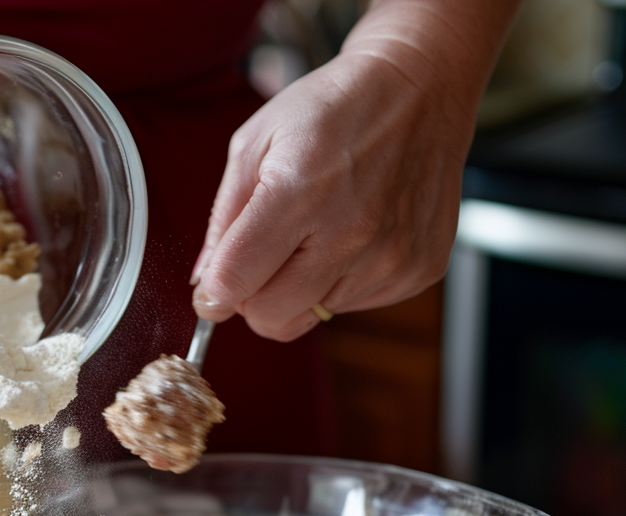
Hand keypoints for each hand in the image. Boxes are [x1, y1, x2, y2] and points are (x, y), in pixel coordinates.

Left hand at [191, 0, 520, 341]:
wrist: (420, 87)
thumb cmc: (333, 111)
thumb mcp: (255, 143)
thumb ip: (223, 220)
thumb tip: (205, 283)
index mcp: (300, 191)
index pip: (235, 281)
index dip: (213, 294)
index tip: (212, 289)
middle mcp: (349, 231)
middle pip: (272, 318)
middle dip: (253, 299)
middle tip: (262, 262)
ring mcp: (389, 256)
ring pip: (312, 317)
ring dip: (302, 287)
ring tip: (319, 233)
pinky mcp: (417, 270)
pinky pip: (355, 305)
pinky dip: (343, 281)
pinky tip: (354, 236)